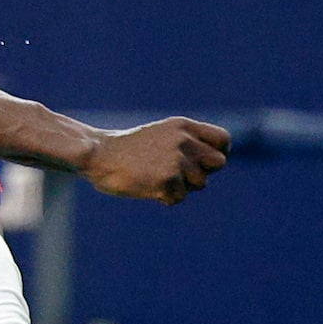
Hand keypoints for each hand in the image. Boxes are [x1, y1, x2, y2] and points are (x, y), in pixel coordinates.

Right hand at [81, 116, 229, 204]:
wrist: (99, 154)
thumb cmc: (130, 148)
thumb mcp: (163, 135)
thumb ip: (188, 143)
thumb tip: (219, 160)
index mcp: (184, 126)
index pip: (223, 140)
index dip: (219, 153)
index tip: (205, 163)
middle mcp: (184, 140)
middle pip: (218, 163)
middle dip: (203, 172)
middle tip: (181, 174)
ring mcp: (176, 160)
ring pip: (199, 184)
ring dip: (182, 186)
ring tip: (157, 177)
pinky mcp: (166, 179)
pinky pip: (179, 198)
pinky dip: (165, 197)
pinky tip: (148, 186)